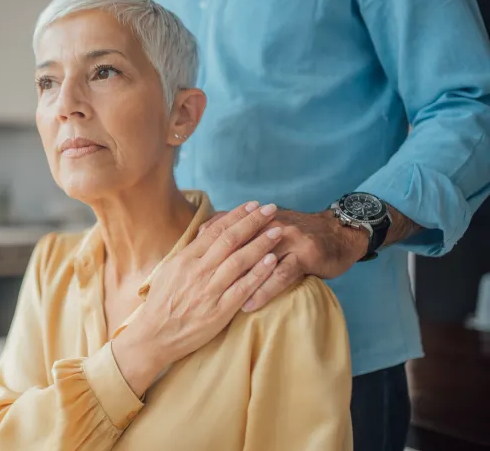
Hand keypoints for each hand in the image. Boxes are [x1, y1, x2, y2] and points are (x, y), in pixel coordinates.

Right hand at [112, 201, 282, 396]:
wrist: (153, 337)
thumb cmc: (161, 304)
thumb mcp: (168, 272)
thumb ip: (189, 254)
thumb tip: (206, 235)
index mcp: (184, 259)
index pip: (215, 231)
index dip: (235, 216)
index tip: (252, 205)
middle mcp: (197, 271)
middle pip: (230, 240)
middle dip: (252, 222)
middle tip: (271, 209)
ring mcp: (209, 291)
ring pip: (239, 261)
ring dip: (260, 243)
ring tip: (277, 231)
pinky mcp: (219, 311)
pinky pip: (243, 288)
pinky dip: (258, 273)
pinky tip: (272, 261)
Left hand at [199, 208, 368, 311]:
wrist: (340, 233)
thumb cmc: (299, 235)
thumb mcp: (270, 226)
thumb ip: (242, 229)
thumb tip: (207, 230)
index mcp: (258, 219)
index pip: (225, 228)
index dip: (204, 246)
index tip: (184, 263)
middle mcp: (270, 225)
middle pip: (236, 244)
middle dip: (213, 266)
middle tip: (192, 288)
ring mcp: (287, 238)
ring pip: (255, 260)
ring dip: (235, 282)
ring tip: (215, 303)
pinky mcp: (304, 254)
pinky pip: (280, 274)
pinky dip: (264, 289)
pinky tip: (250, 304)